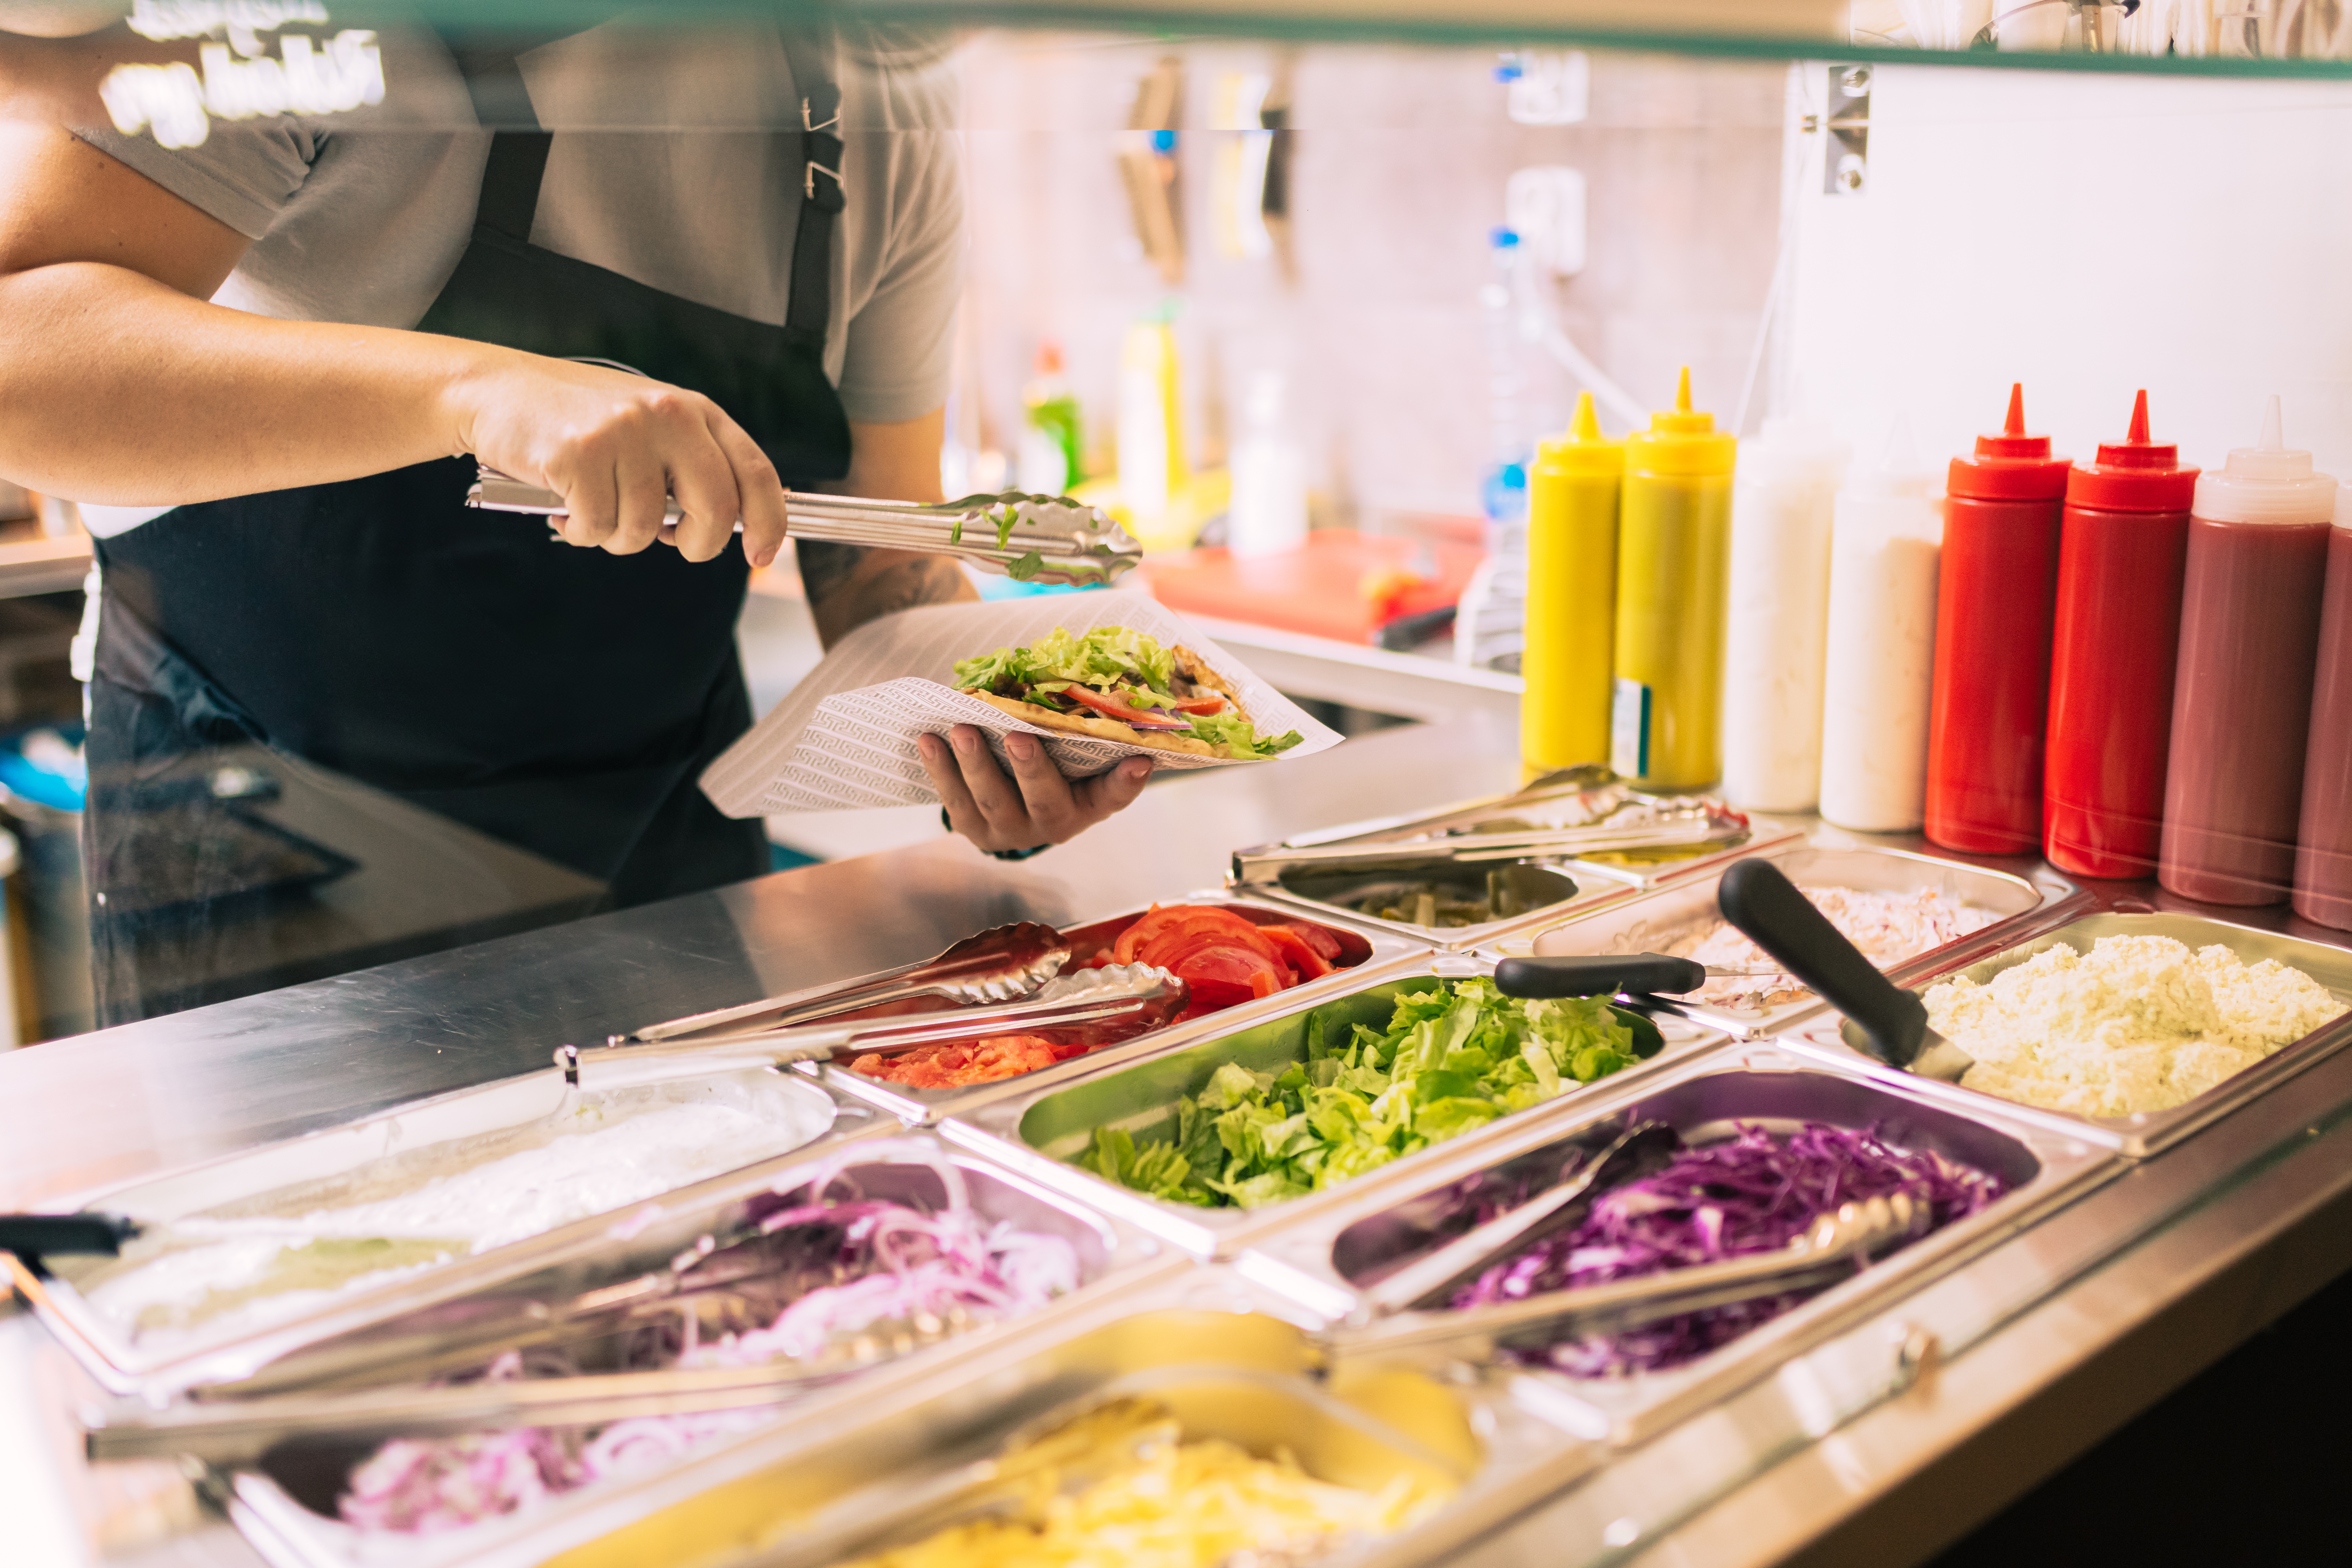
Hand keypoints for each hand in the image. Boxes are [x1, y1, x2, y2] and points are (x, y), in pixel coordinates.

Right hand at [447, 352, 788, 566]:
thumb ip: (689, 467)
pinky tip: (565, 504)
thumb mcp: (649, 428)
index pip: (754, 471)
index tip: (762, 556)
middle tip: (670, 542)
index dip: (769, 522)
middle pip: (715, 509)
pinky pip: (598, 527)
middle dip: (698, 544)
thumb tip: (728, 524)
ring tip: (594, 504)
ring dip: (619, 535)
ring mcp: (623, 432)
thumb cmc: (578, 419)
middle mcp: (667, 415)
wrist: (498, 391)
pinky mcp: (579, 453)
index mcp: (693, 410)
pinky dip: (581, 531)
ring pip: (646, 527)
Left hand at [919, 726, 1150, 853]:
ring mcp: (1012, 830)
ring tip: (961, 730)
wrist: (1012, 808)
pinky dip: (940, 770)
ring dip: (975, 765)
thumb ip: (1075, 728)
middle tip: (1018, 737)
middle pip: (1046, 800)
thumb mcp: (1070, 754)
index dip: (1127, 782)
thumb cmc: (1052, 766)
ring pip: (993, 801)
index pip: (1113, 795)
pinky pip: (955, 802)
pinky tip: (928, 741)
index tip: (1142, 761)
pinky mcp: (974, 830)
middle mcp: (1055, 822)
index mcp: (1088, 803)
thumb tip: (1073, 671)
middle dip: (1032, 769)